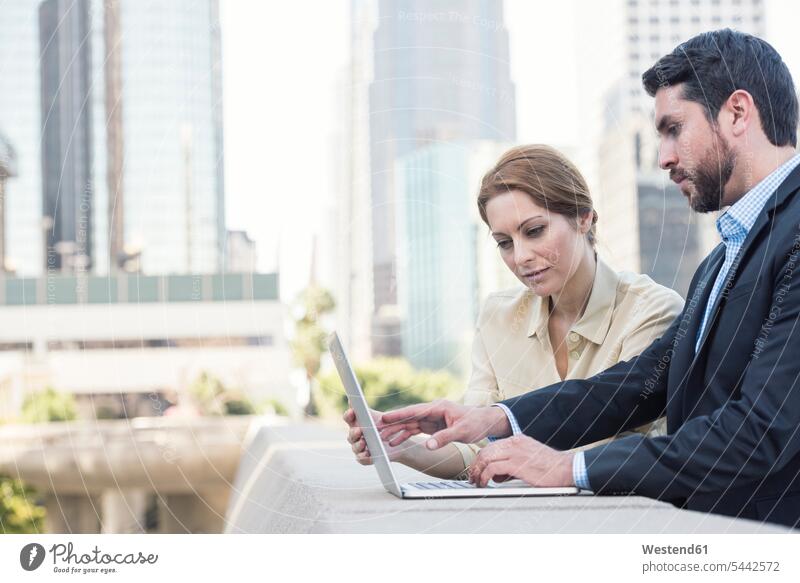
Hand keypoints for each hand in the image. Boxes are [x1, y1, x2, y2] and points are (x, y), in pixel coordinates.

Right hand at [343, 408, 413, 464]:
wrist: (397, 443)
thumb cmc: (384, 427)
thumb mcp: (378, 417)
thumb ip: (366, 411)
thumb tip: (353, 399)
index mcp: (357, 423)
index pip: (348, 418)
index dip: (348, 415)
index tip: (352, 412)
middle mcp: (355, 436)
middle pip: (350, 434)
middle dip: (354, 432)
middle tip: (360, 430)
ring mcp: (359, 448)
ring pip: (354, 447)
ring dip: (358, 445)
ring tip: (364, 442)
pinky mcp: (365, 458)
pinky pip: (361, 459)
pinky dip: (364, 456)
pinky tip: (368, 454)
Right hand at [379, 400, 510, 449]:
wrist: (485, 422)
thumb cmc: (476, 424)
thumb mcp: (462, 432)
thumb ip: (444, 438)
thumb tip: (427, 446)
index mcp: (437, 407)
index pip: (414, 411)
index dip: (398, 415)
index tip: (383, 417)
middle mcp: (431, 411)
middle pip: (407, 417)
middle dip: (390, 423)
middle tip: (374, 428)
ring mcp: (431, 418)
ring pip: (408, 424)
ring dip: (394, 430)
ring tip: (379, 438)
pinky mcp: (432, 425)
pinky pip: (414, 430)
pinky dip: (404, 435)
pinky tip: (393, 442)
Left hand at [468, 434, 574, 487]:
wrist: (565, 469)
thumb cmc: (550, 468)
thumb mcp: (528, 460)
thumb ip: (512, 463)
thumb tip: (496, 475)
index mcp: (517, 440)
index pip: (491, 447)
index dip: (481, 459)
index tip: (477, 470)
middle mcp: (514, 442)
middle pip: (485, 451)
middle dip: (476, 465)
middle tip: (473, 478)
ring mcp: (514, 451)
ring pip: (486, 457)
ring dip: (478, 471)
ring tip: (477, 482)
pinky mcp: (516, 463)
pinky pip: (492, 468)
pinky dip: (485, 476)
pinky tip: (485, 483)